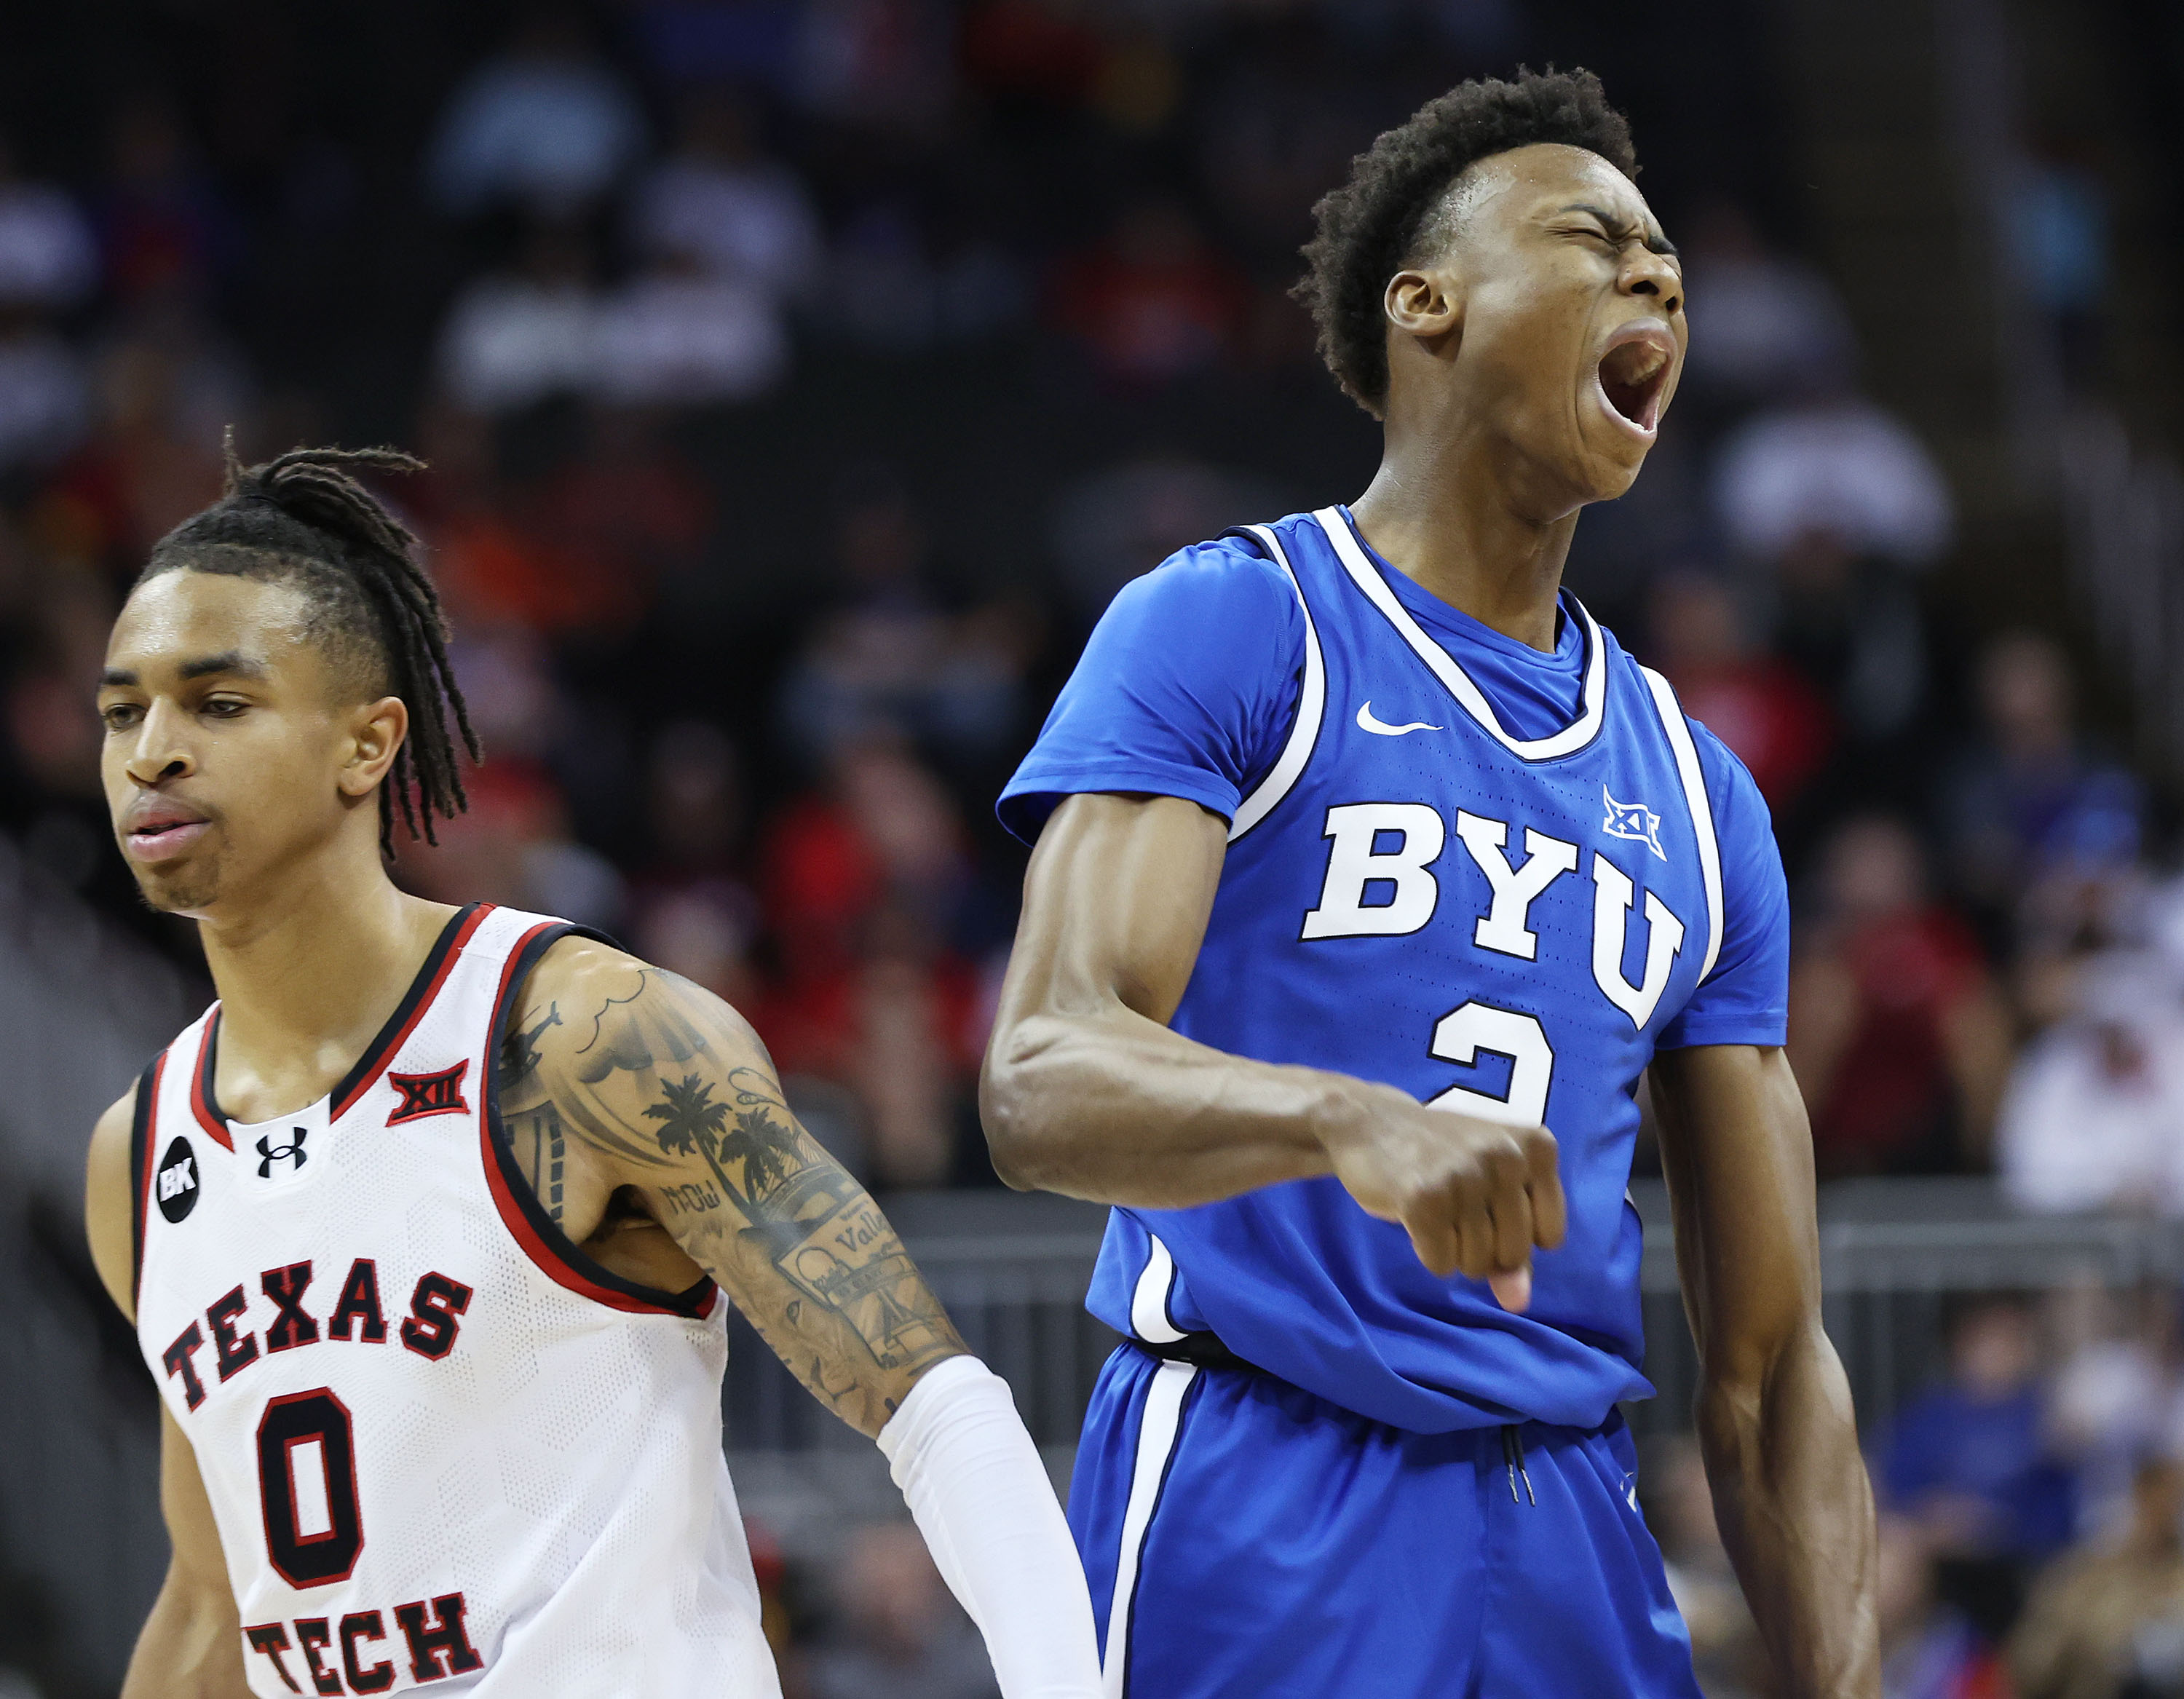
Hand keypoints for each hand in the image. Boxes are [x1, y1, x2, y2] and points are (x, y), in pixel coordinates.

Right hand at [1320, 1084, 1564, 1308]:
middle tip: (1455, 1205)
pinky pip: (1441, 1264)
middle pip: (1513, 1254)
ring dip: (1453, 1250)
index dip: (1514, 1235)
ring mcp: (1464, 1175)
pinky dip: (1427, 1252)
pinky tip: (1414, 1215)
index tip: (1489, 1202)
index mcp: (1537, 1146)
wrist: (1371, 1124)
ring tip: (1435, 1206)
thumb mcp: (1490, 1191)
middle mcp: (1506, 1155)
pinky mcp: (1423, 1199)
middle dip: (1483, 1249)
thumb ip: (1515, 1249)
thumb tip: (1518, 1303)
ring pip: (1476, 1264)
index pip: (1549, 1237)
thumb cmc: (1442, 1159)